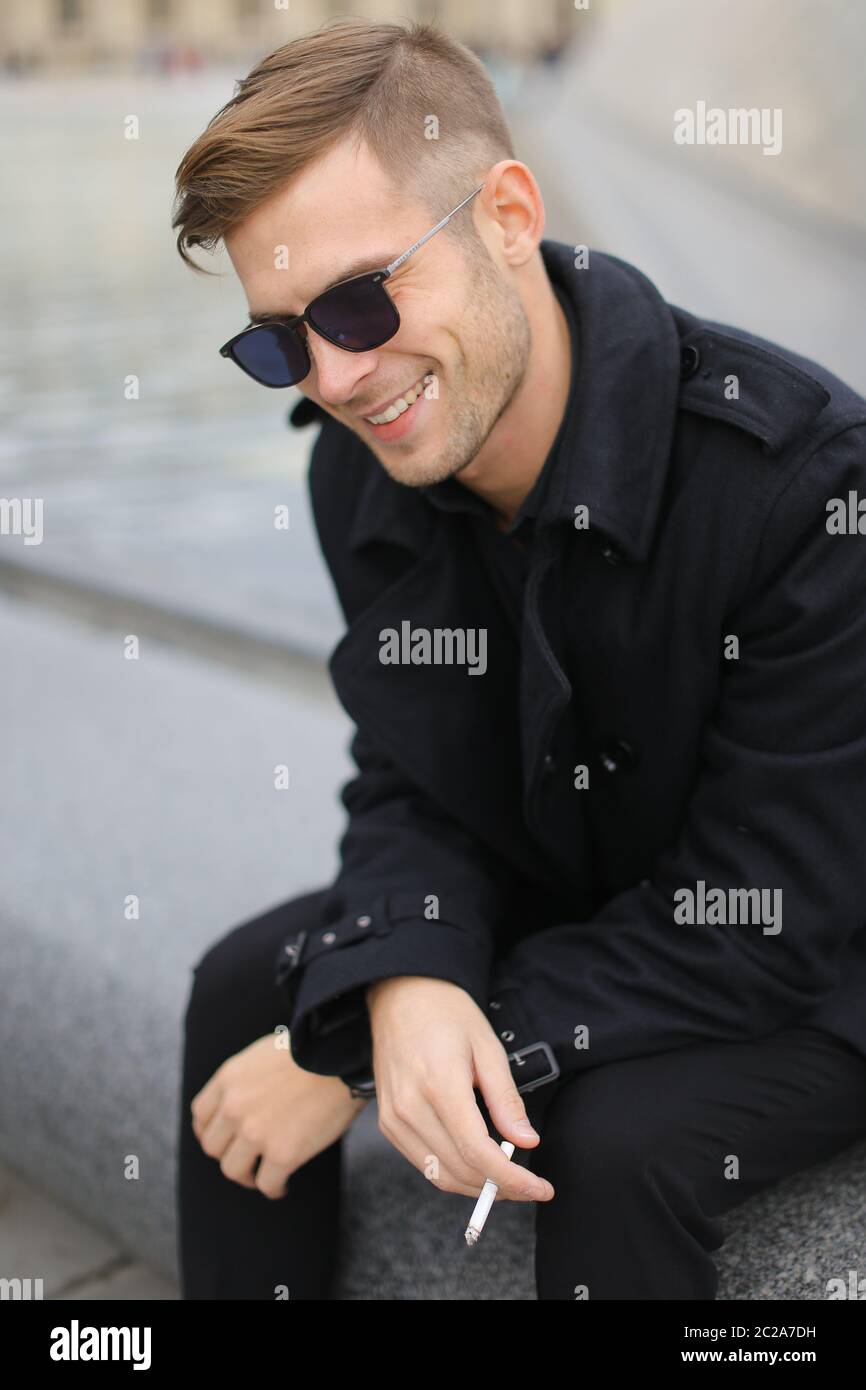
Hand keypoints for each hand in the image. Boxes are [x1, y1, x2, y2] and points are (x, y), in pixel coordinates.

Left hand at [190, 1033, 367, 1197]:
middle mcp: (234, 1107)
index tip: (224, 1138)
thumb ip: (244, 1079)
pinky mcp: (282, 1154)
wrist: (341, 1056)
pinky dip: (274, 1189)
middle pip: (212, 1146)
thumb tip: (242, 1101)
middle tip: (245, 1159)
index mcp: (228, 1079)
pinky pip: (267, 1184)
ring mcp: (255, 1133)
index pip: (201, 1115)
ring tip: (262, 1176)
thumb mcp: (262, 1055)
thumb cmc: (311, 1051)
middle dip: (227, 1154)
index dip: (209, 1131)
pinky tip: (283, 1186)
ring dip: (247, 1176)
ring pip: (233, 1170)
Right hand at [366, 976, 554, 1203]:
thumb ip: (506, 1099)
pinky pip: (424, 1164)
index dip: (513, 1179)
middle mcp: (410, 1108)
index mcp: (439, 1084)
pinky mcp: (387, 1123)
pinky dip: (453, 1173)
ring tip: (507, 1178)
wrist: (400, 994)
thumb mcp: (488, 1047)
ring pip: (440, 1176)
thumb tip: (527, 1141)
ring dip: (477, 1186)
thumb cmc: (446, 1013)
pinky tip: (476, 1162)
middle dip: (500, 1187)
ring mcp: (394, 1118)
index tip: (541, 1188)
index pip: (478, 1152)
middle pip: (460, 1171)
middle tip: (530, 1185)